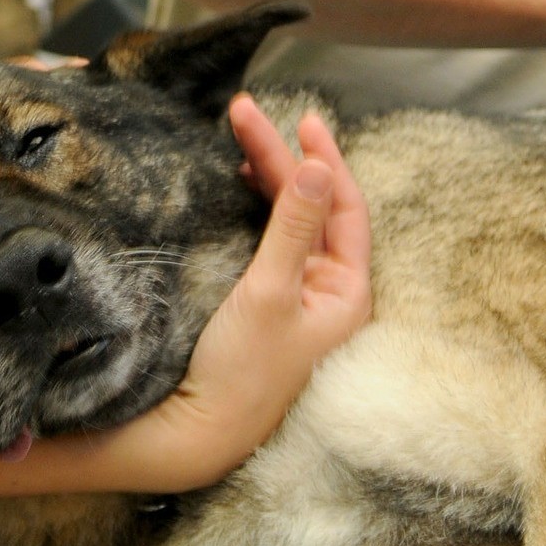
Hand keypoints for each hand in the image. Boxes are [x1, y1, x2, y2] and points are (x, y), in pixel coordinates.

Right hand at [118, 95, 371, 491]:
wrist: (197, 432)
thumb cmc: (240, 372)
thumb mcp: (269, 292)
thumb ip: (292, 226)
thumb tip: (317, 167)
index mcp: (348, 294)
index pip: (346, 208)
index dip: (325, 160)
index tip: (301, 119)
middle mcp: (329, 293)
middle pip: (313, 208)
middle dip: (283, 159)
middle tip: (246, 112)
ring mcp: (298, 299)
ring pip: (291, 221)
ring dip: (270, 179)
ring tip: (242, 138)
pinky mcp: (267, 306)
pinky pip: (272, 241)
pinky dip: (257, 208)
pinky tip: (241, 185)